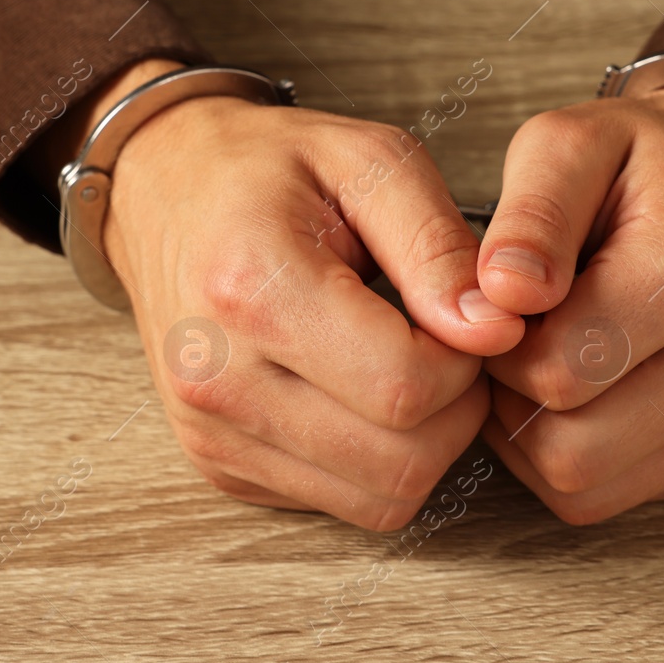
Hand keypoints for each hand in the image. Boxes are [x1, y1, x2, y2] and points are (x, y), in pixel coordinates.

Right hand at [91, 63, 524, 529]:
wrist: (168, 190)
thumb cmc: (271, 167)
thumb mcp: (370, 160)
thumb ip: (438, 246)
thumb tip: (495, 330)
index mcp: (252, 289)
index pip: (404, 385)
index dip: (466, 357)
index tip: (461, 310)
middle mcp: (217, 379)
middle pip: (400, 461)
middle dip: (456, 406)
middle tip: (443, 338)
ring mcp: (212, 434)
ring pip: (381, 499)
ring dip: (425, 440)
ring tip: (408, 360)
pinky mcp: (221, 467)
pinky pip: (345, 503)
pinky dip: (379, 458)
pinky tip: (362, 387)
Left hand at [474, 43, 663, 523]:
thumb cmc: (639, 162)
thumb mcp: (567, 145)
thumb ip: (530, 217)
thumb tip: (501, 296)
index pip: (555, 373)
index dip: (497, 348)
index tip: (500, 301)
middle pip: (571, 451)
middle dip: (513, 402)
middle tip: (515, 337)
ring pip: (587, 490)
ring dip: (536, 436)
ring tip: (544, 357)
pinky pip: (617, 496)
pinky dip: (578, 455)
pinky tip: (585, 386)